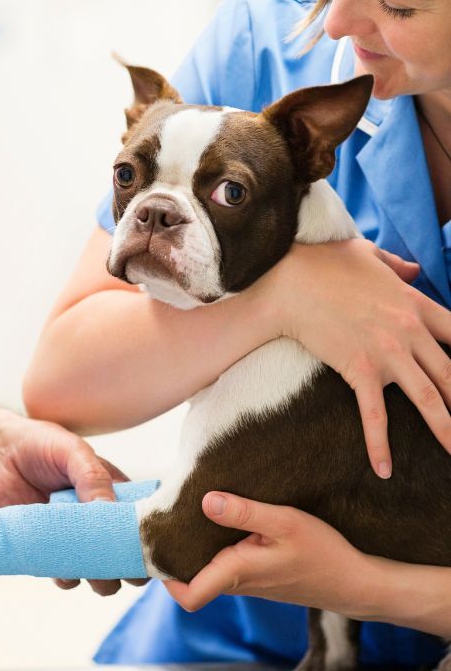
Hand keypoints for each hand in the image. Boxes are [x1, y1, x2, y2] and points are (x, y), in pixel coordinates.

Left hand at [0, 419, 141, 595]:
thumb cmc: (41, 445)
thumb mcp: (72, 452)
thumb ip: (93, 477)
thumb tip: (110, 509)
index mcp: (117, 491)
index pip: (144, 520)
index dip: (148, 536)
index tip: (146, 547)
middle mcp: (102, 518)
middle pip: (128, 553)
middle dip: (128, 566)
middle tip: (118, 565)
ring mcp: (78, 537)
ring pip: (102, 572)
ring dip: (101, 579)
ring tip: (91, 570)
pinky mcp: (52, 551)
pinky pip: (68, 576)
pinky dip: (68, 577)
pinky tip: (60, 566)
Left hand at [164, 492, 374, 616]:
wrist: (353, 581)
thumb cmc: (322, 552)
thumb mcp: (284, 522)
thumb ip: (245, 512)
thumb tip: (206, 501)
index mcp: (238, 573)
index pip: (188, 595)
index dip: (165, 576)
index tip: (156, 544)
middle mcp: (238, 582)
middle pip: (191, 577)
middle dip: (175, 552)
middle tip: (167, 516)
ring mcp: (248, 581)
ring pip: (208, 569)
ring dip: (196, 545)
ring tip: (189, 509)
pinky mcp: (258, 574)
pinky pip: (225, 563)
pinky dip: (216, 544)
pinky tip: (223, 518)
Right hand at [272, 239, 450, 476]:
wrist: (289, 283)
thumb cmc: (325, 262)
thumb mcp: (367, 253)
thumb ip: (397, 264)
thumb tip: (415, 269)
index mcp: (415, 303)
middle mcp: (409, 331)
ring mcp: (386, 352)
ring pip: (428, 398)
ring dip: (446, 430)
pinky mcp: (359, 369)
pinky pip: (375, 414)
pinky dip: (380, 443)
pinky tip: (384, 469)